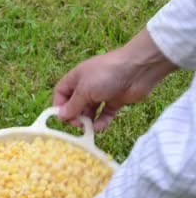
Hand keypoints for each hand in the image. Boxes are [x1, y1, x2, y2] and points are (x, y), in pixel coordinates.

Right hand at [53, 28, 176, 130]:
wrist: (138, 69)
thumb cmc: (106, 74)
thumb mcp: (84, 90)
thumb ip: (72, 105)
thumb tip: (60, 116)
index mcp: (76, 78)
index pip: (61, 93)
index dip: (59, 106)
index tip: (63, 118)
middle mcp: (87, 85)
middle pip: (75, 104)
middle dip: (75, 116)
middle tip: (78, 124)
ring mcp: (102, 93)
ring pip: (90, 111)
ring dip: (88, 121)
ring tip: (89, 128)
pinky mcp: (115, 100)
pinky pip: (105, 114)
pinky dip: (102, 121)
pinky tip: (101, 127)